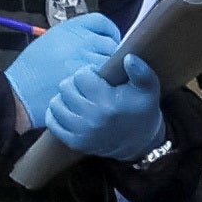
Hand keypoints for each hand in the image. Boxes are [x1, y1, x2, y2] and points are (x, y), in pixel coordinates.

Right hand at [4, 10, 129, 133]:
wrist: (20, 92)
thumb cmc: (33, 70)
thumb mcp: (51, 40)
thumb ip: (76, 38)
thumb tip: (99, 41)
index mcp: (70, 28)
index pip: (101, 22)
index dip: (109, 32)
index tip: (109, 41)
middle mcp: (80, 40)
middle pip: (110, 42)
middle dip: (109, 54)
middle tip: (102, 66)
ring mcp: (86, 59)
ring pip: (112, 62)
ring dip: (109, 71)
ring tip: (97, 80)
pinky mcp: (90, 79)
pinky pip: (108, 79)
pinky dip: (105, 84)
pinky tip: (96, 90)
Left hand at [51, 55, 171, 165]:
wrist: (141, 142)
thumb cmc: (141, 109)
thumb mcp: (149, 89)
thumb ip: (142, 72)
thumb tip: (128, 58)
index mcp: (108, 104)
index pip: (81, 75)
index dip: (89, 73)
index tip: (98, 78)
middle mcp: (92, 120)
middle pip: (66, 87)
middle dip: (76, 84)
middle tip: (89, 89)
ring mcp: (82, 133)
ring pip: (56, 103)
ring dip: (66, 98)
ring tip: (80, 99)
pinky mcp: (74, 143)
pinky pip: (52, 121)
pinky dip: (58, 113)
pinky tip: (71, 110)